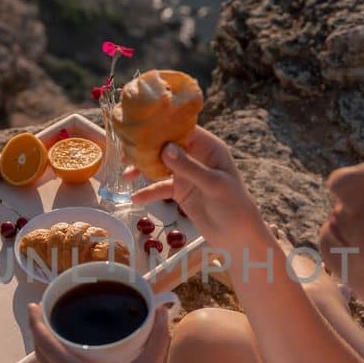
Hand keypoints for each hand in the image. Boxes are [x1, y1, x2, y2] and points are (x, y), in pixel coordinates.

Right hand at [127, 125, 262, 253]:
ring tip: (125, 175)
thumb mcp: (213, 184)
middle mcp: (196, 157)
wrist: (238, 236)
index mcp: (209, 148)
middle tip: (126, 151)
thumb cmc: (233, 205)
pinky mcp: (181, 192)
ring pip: (161, 166)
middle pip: (168, 146)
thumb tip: (165, 148)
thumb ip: (189, 167)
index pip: (184, 130)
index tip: (142, 126)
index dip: (164, 126)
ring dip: (144, 170)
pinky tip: (135, 198)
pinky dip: (149, 192)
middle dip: (147, 148)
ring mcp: (187, 174)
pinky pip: (161, 188)